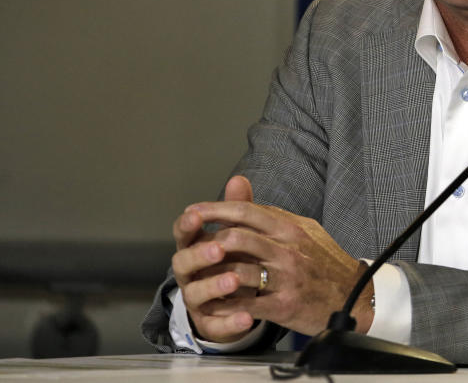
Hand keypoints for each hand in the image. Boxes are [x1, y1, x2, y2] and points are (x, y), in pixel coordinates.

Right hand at [172, 175, 260, 341]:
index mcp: (196, 247)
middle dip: (199, 254)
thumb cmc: (235, 259)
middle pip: (183, 263)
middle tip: (218, 248)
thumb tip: (239, 179)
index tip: (195, 215)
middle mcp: (191, 273)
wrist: (241, 300)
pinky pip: (216, 324)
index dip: (187, 224)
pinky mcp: (210, 323)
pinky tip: (248, 317)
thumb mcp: (239, 233)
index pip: (184, 233)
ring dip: (213, 286)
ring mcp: (198, 300)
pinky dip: (230, 322)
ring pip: (195, 294)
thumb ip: (237, 209)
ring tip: (234, 280)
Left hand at [172, 176, 373, 341]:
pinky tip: (213, 304)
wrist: (354, 296)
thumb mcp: (304, 231)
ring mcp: (287, 277)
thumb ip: (272, 215)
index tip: (193, 212)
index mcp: (291, 227)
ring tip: (195, 277)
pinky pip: (246, 304)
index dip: (216, 210)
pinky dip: (225, 305)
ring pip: (238, 270)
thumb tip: (242, 194)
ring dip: (212, 276)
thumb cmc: (324, 263)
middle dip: (208, 242)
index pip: (247, 211)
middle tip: (189, 245)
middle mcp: (288, 249)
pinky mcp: (285, 305)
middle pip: (237, 238)